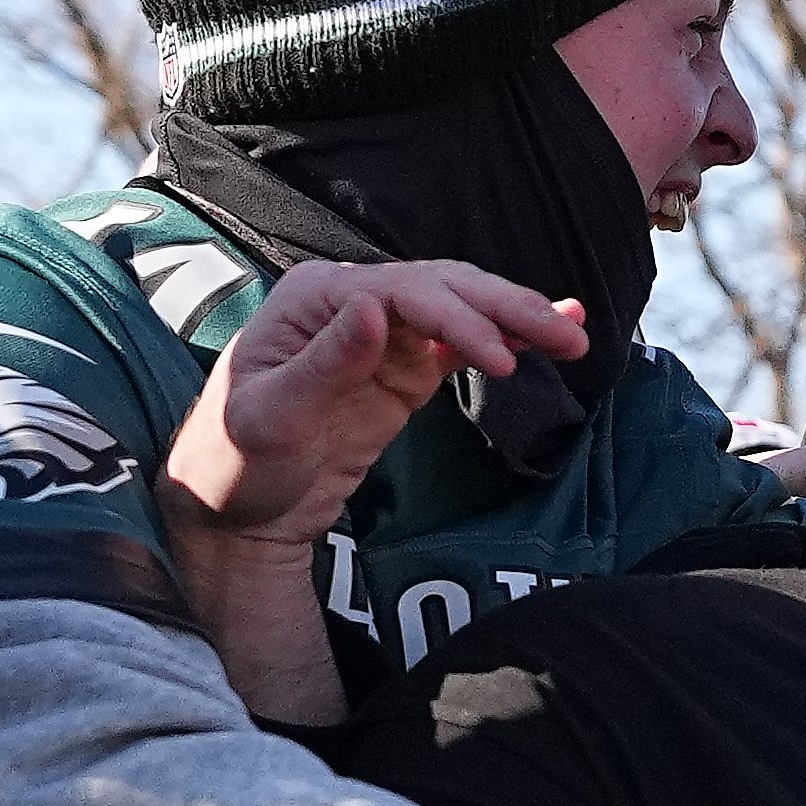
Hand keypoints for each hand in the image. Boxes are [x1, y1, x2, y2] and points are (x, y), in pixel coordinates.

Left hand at [163, 258, 585, 547]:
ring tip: (574, 333)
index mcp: (316, 299)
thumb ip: (325, 365)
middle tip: (568, 334)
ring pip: (460, 311)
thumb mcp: (268, 420)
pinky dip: (502, 340)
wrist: (231, 516)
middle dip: (508, 309)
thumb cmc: (231, 467)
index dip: (461, 320)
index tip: (505, 361)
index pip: (407, 292)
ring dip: (516, 319)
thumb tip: (378, 308)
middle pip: (444, 289)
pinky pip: (458, 347)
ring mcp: (380, 336)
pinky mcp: (398, 372)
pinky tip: (546, 336)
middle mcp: (351, 302)